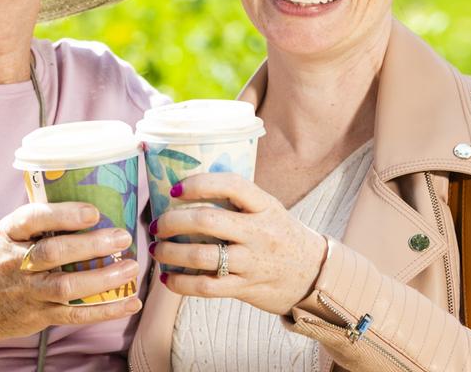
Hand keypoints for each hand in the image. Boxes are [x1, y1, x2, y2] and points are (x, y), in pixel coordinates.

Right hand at [0, 202, 141, 371]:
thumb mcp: (6, 235)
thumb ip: (38, 221)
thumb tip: (88, 195)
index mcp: (7, 234)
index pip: (32, 219)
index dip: (63, 215)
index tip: (93, 212)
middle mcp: (14, 263)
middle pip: (53, 254)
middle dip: (90, 245)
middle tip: (122, 236)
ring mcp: (26, 292)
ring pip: (66, 287)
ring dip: (103, 279)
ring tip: (131, 267)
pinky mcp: (38, 316)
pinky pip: (74, 314)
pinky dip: (105, 310)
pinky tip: (129, 302)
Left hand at [150, 173, 324, 316]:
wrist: (313, 275)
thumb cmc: (281, 235)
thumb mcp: (269, 210)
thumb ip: (238, 201)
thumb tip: (187, 189)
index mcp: (265, 205)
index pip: (231, 185)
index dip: (199, 184)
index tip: (175, 189)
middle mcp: (259, 232)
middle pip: (208, 221)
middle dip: (173, 222)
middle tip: (156, 224)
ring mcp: (252, 262)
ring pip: (201, 256)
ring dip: (170, 253)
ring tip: (156, 249)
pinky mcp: (245, 287)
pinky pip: (206, 287)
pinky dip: (181, 283)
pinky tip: (167, 279)